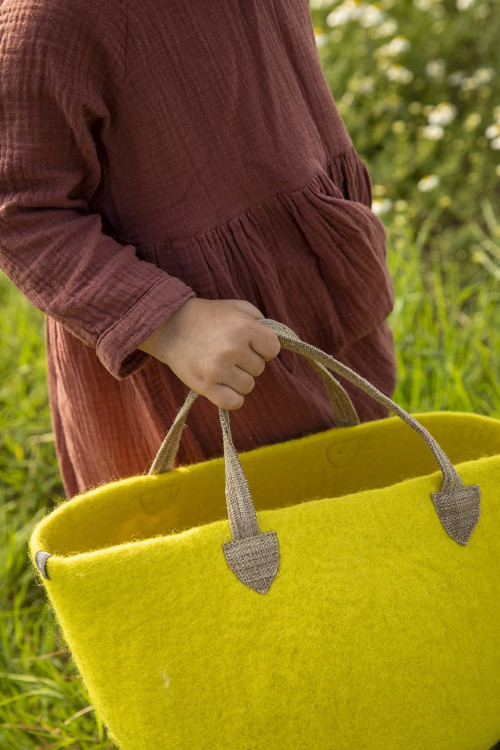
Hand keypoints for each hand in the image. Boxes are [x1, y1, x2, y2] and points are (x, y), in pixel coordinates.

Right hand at [137, 298, 280, 409]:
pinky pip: (234, 402)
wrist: (168, 326)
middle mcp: (233, 348)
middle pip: (260, 369)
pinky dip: (232, 397)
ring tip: (223, 367)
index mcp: (244, 328)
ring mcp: (219, 369)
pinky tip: (223, 386)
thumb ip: (261, 320)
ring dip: (239, 379)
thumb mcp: (237, 307)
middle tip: (229, 353)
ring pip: (248, 386)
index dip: (263, 347)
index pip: (273, 349)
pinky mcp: (206, 386)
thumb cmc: (207, 316)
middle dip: (248, 362)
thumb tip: (278, 341)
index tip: (250, 344)